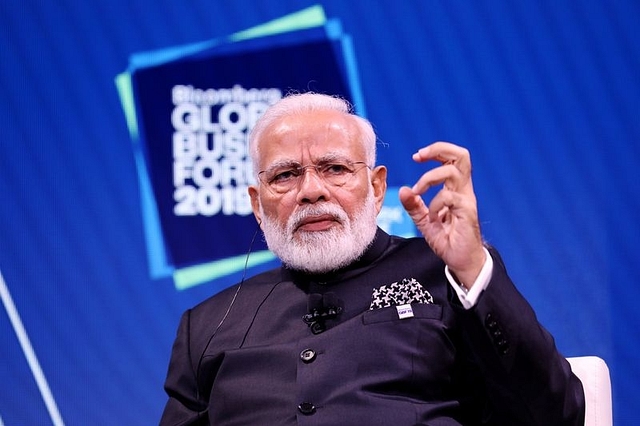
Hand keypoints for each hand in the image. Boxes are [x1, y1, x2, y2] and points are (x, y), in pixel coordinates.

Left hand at [399, 141, 485, 287]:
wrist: (461, 261)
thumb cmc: (447, 240)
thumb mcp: (424, 221)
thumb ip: (414, 206)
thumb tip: (403, 190)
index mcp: (455, 188)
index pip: (452, 158)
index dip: (436, 151)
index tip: (416, 156)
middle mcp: (463, 190)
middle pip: (461, 155)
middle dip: (438, 149)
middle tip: (418, 156)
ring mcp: (466, 200)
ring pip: (453, 171)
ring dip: (429, 178)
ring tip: (418, 192)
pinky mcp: (467, 212)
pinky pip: (449, 197)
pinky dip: (435, 203)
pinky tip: (432, 217)